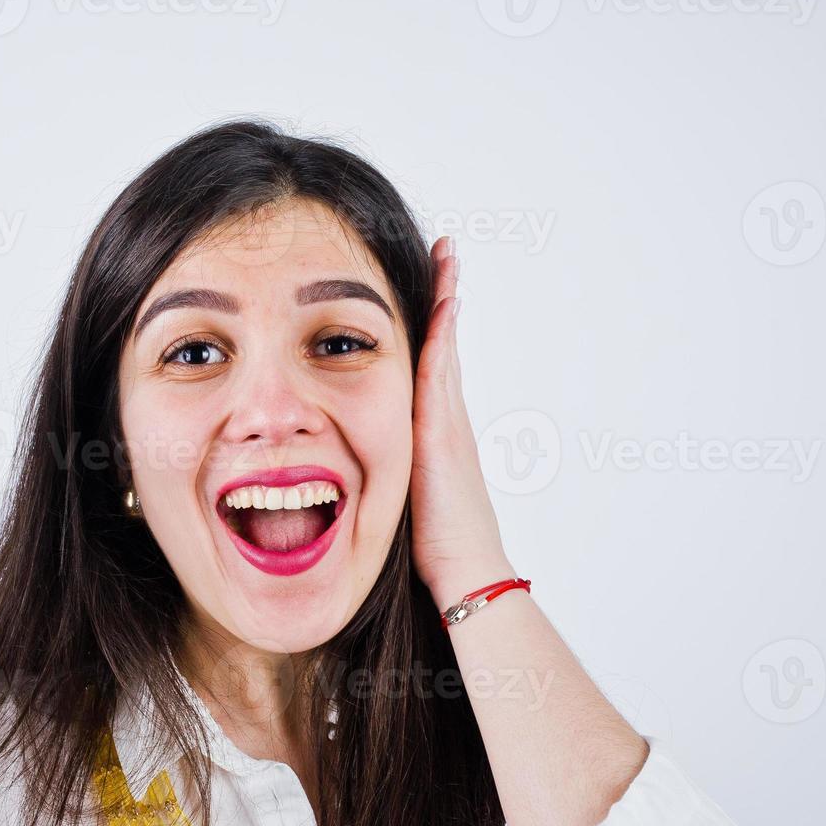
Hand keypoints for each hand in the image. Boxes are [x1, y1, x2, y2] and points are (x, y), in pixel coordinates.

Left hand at [410, 236, 514, 610]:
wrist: (467, 574)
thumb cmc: (437, 549)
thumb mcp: (408, 498)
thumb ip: (390, 472)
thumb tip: (357, 463)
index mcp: (436, 434)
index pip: (434, 365)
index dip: (433, 326)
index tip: (434, 287)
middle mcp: (448, 420)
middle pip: (444, 344)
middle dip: (444, 296)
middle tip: (446, 251)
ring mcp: (449, 425)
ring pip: (446, 349)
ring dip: (445, 302)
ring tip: (448, 259)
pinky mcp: (442, 436)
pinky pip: (440, 375)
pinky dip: (442, 338)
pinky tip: (441, 306)